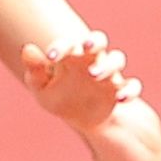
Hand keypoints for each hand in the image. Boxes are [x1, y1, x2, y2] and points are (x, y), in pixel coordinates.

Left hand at [21, 31, 143, 130]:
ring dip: (109, 65)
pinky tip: (120, 99)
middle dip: (94, 41)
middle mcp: (93, 60)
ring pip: (117, 59)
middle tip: (86, 46)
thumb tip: (27, 48)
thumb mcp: (41, 88)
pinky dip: (130, 90)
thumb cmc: (57, 98)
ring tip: (94, 76)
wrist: (80, 120)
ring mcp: (109, 74)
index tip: (51, 57)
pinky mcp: (120, 90)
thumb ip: (34, 69)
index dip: (61, 46)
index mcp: (73, 55)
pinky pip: (133, 86)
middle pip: (99, 40)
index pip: (69, 43)